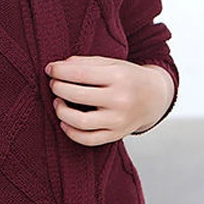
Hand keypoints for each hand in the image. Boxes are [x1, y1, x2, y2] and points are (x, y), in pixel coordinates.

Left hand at [45, 56, 172, 145]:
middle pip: (78, 96)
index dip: (60, 71)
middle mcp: (120, 100)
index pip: (81, 74)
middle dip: (58, 88)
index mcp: (119, 77)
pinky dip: (71, 132)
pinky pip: (88, 139)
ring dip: (61, 112)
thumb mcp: (111, 63)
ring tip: (58, 103)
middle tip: (53, 84)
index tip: (50, 69)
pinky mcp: (116, 135)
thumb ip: (85, 63)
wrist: (154, 97)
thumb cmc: (127, 77)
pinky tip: (65, 121)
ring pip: (81, 122)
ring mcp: (119, 120)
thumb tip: (57, 67)